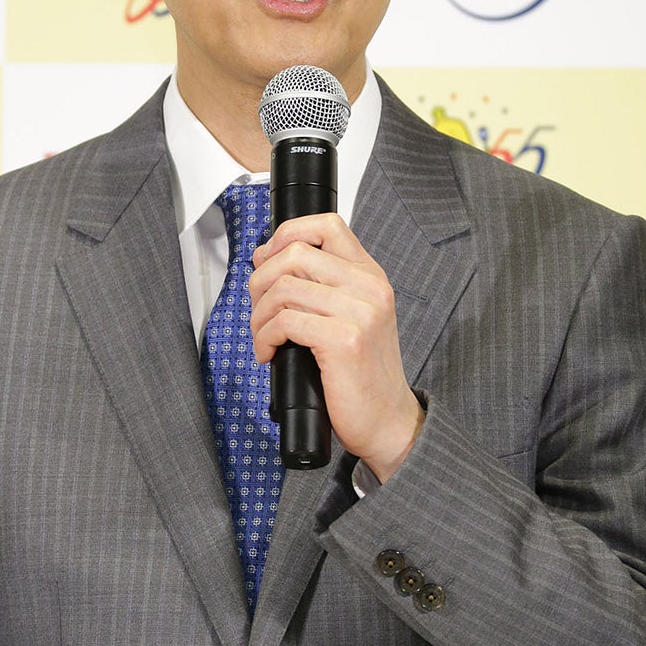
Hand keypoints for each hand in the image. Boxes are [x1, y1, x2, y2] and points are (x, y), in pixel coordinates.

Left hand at [249, 213, 423, 480]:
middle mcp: (369, 287)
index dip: (286, 234)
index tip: (267, 260)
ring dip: (259, 315)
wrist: (387, 420)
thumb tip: (268, 258)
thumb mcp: (350, 317)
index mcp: (370, 275)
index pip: (326, 225)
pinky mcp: (345, 340)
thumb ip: (320, 285)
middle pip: (294, 253)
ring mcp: (360, 312)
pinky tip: (269, 354)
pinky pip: (285, 321)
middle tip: (258, 309)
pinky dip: (265, 338)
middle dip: (260, 280)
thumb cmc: (361, 373)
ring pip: (283, 287)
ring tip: (262, 337)